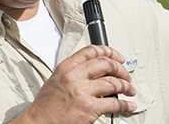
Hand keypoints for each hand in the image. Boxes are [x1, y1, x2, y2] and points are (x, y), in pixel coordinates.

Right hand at [12, 45, 136, 123]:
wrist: (38, 122)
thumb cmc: (46, 106)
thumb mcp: (56, 80)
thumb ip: (73, 72)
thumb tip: (94, 70)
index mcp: (66, 67)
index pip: (92, 51)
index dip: (110, 52)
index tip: (118, 57)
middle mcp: (74, 76)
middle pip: (106, 64)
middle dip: (121, 69)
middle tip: (126, 75)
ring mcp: (82, 92)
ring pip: (114, 83)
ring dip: (126, 86)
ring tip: (130, 90)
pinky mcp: (89, 108)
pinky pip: (114, 104)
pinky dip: (125, 105)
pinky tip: (129, 105)